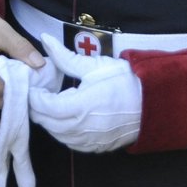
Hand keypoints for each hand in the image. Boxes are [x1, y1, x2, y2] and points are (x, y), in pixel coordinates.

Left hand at [28, 35, 141, 152]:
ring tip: (52, 103)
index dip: (34, 96)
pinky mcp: (96, 147)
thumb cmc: (125, 81)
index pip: (44, 107)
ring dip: (50, 121)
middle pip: (47, 123)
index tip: (34, 86)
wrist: (153, 102)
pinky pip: (70, 143)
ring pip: (57, 135)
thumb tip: (44, 39)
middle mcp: (83, 128)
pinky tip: (67, 118)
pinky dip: (63, 132)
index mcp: (81, 106)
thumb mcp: (94, 65)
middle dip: (38, 108)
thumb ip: (64, 57)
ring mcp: (90, 141)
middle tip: (39, 93)